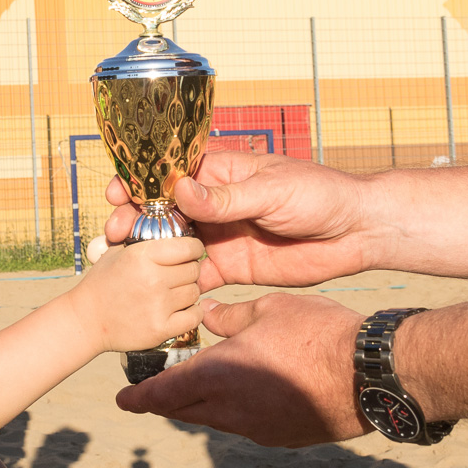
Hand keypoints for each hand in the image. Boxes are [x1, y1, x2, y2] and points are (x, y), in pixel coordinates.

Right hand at [66, 236, 204, 353]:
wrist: (87, 320)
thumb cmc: (102, 283)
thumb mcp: (117, 251)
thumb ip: (141, 238)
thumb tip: (170, 226)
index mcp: (142, 255)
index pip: (188, 247)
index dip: (193, 249)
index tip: (190, 253)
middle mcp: (153, 278)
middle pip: (194, 270)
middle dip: (189, 270)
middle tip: (178, 275)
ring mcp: (158, 305)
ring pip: (194, 292)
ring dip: (188, 291)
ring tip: (173, 293)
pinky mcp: (161, 328)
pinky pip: (194, 316)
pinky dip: (191, 313)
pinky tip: (180, 309)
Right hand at [103, 151, 374, 289]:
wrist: (355, 232)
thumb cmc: (319, 194)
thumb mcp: (271, 191)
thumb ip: (225, 198)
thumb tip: (180, 191)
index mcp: (219, 174)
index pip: (169, 175)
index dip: (139, 183)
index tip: (116, 194)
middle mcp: (213, 204)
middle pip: (162, 211)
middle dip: (134, 221)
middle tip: (112, 235)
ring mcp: (219, 235)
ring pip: (171, 244)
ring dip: (146, 253)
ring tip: (121, 263)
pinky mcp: (230, 266)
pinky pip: (193, 277)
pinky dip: (174, 284)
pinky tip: (154, 293)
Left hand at [115, 292, 367, 447]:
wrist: (369, 375)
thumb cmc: (317, 333)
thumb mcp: (267, 309)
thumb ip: (230, 316)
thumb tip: (207, 315)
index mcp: (217, 376)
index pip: (163, 393)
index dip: (139, 397)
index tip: (123, 401)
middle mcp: (229, 410)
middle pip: (183, 412)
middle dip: (164, 403)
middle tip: (153, 394)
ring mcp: (255, 429)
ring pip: (214, 420)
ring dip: (201, 406)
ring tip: (200, 388)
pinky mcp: (280, 438)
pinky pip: (244, 426)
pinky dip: (234, 412)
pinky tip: (246, 394)